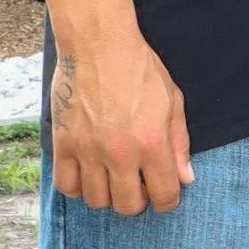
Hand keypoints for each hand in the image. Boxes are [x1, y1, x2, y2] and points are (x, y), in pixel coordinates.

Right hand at [50, 27, 193, 214]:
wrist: (98, 43)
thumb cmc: (139, 68)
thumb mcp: (172, 100)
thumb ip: (179, 143)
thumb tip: (186, 178)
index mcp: (152, 143)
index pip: (164, 195)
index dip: (167, 200)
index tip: (163, 193)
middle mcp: (120, 153)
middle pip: (128, 206)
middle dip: (137, 200)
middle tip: (137, 183)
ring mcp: (88, 150)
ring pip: (96, 200)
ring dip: (107, 195)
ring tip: (111, 177)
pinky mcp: (63, 143)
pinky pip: (66, 185)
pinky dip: (77, 186)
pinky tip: (87, 173)